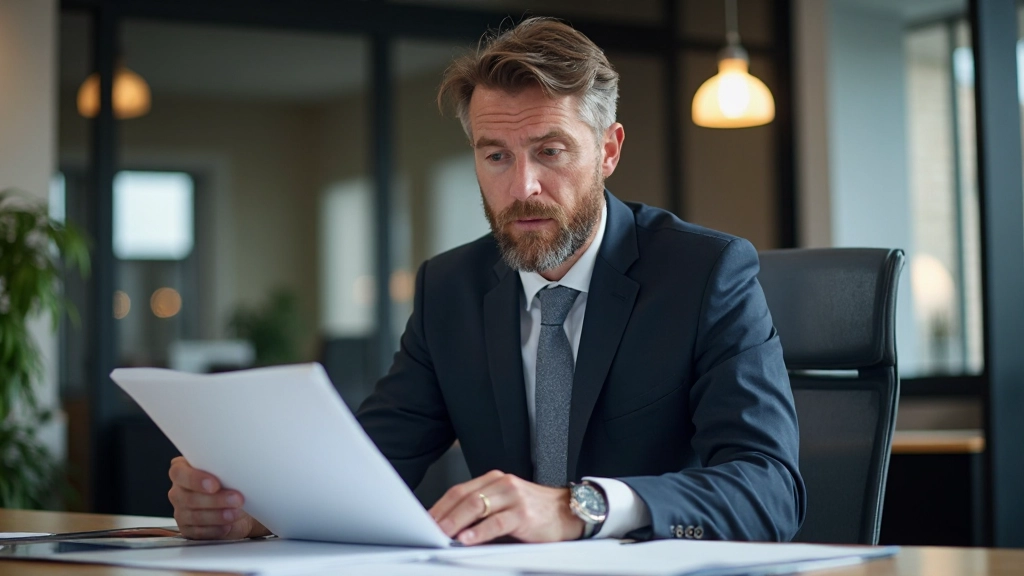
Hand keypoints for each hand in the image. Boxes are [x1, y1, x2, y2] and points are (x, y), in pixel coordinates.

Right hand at [167, 456, 270, 539]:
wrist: (240, 505)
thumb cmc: (231, 482)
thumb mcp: (228, 470)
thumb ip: (224, 467)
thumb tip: (238, 465)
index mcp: (183, 470)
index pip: (179, 473)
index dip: (195, 479)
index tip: (215, 485)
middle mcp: (179, 491)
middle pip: (189, 497)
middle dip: (216, 500)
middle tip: (237, 499)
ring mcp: (181, 511)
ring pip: (195, 516)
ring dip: (218, 515)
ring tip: (236, 513)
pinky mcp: (188, 529)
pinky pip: (199, 532)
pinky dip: (215, 529)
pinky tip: (227, 526)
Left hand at [428, 470, 584, 544]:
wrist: (569, 512)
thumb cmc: (535, 511)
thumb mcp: (506, 504)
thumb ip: (482, 510)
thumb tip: (450, 527)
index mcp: (494, 480)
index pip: (459, 490)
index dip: (439, 506)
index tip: (425, 521)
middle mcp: (502, 484)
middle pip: (464, 497)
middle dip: (443, 515)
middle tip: (428, 530)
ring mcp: (513, 497)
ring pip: (476, 506)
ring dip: (455, 522)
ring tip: (442, 534)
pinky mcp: (524, 514)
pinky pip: (496, 522)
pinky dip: (479, 532)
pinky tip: (467, 539)